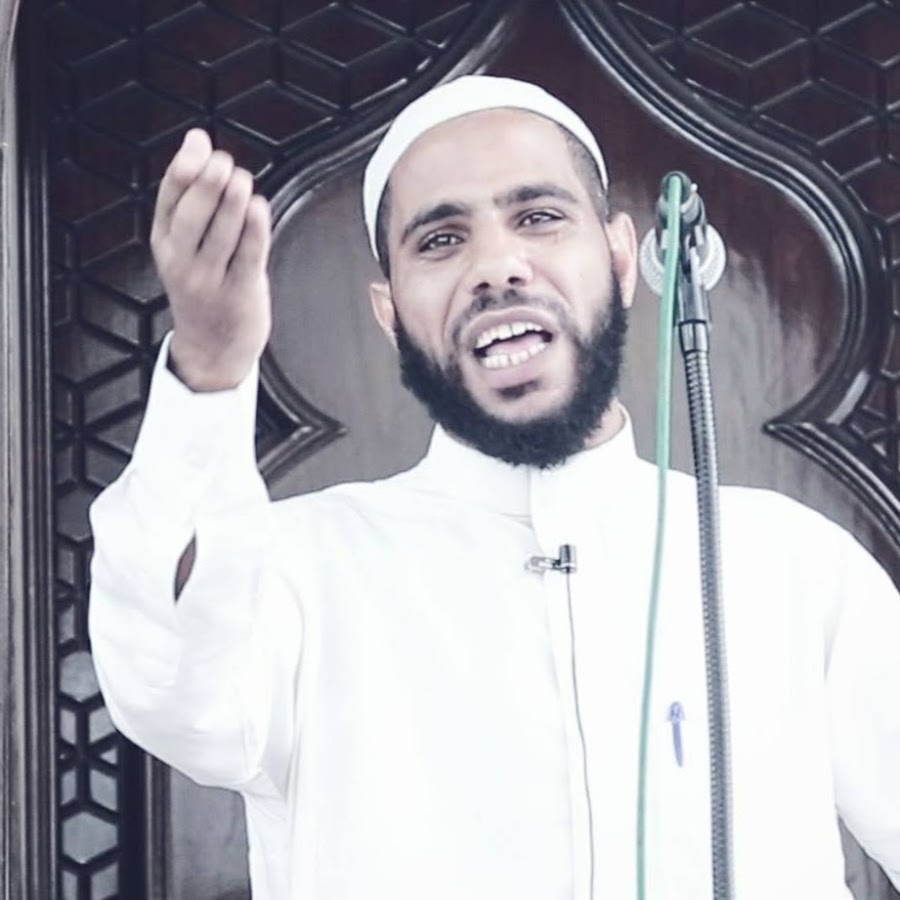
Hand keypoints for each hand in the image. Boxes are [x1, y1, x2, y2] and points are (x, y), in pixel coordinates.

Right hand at [151, 129, 271, 390]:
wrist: (211, 350)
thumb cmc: (204, 289)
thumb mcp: (184, 245)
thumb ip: (192, 194)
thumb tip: (197, 140)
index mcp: (165, 243)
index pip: (168, 199)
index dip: (183, 169)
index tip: (199, 144)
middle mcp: (183, 262)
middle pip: (191, 216)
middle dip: (205, 184)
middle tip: (222, 162)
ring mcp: (210, 280)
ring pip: (220, 235)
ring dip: (232, 203)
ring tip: (241, 179)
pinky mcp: (240, 293)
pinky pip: (247, 257)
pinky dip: (254, 231)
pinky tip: (259, 207)